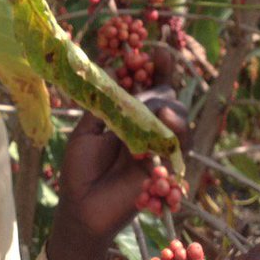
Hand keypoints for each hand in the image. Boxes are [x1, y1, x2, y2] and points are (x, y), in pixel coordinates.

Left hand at [46, 50, 186, 259]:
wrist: (81, 207)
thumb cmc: (80, 170)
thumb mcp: (86, 131)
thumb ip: (104, 105)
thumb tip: (119, 73)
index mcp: (128, 114)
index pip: (149, 85)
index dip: (157, 68)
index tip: (158, 53)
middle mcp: (147, 127)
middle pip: (167, 97)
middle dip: (160, 86)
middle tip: (146, 85)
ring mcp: (157, 147)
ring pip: (178, 119)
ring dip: (170, 109)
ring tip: (158, 108)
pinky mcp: (164, 168)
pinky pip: (179, 146)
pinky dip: (175, 132)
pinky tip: (166, 123)